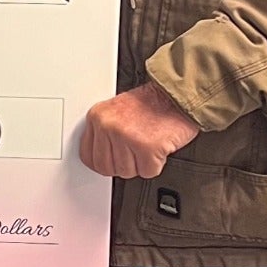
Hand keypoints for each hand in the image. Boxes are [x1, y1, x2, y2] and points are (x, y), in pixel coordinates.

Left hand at [77, 81, 200, 179]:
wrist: (178, 95)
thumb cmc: (153, 103)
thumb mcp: (117, 111)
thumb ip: (104, 132)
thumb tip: (99, 155)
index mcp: (98, 116)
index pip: (87, 156)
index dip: (104, 162)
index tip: (113, 159)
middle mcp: (108, 126)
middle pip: (106, 168)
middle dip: (123, 164)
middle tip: (135, 150)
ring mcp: (126, 137)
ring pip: (126, 172)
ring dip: (141, 163)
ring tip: (148, 142)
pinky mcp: (146, 147)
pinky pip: (147, 171)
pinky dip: (156, 164)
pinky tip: (158, 146)